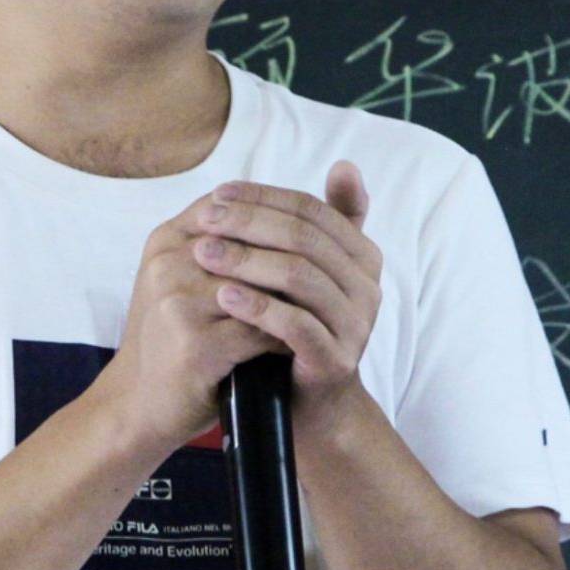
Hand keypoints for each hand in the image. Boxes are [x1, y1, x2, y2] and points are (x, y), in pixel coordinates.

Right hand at [94, 161, 382, 461]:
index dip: (278, 219)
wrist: (134, 405)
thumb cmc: (168, 341)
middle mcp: (169, 262)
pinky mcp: (195, 344)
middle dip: (294, 256)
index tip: (314, 235)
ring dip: (296, 297)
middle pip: (253, 243)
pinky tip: (303, 339)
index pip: (233, 207)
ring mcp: (179, 302)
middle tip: (333, 266)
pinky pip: (260, 330)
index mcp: (167, 240)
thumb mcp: (182, 283)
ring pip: (262, 286)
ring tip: (325, 303)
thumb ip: (220, 249)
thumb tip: (285, 218)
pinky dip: (286, 335)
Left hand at [185, 161, 382, 431]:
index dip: (263, 198)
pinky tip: (222, 296)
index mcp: (363, 257)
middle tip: (203, 220)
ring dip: (246, 261)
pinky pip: (295, 324)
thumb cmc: (299, 329)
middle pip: (303, 239)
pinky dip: (257, 306)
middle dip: (248, 224)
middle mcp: (368, 287)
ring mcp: (356, 325)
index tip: (218, 194)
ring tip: (202, 254)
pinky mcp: (336, 359)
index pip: (311, 210)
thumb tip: (346, 165)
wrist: (307, 404)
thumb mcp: (309, 273)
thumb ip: (320, 224)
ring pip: (300, 277)